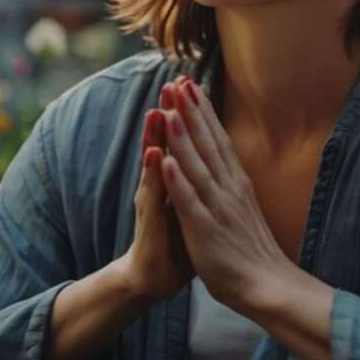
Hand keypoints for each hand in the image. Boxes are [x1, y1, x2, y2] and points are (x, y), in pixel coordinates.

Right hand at [123, 76, 196, 303]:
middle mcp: (160, 183)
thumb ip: (195, 177)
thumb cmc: (177, 239)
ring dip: (156, 134)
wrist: (153, 276)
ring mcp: (152, 201)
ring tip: (159, 107)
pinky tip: (155, 153)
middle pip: (163, 142)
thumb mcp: (192, 203)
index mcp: (175, 179)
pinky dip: (155, 173)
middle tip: (173, 83)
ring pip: (154, 162)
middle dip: (169, 112)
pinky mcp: (149, 222)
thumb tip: (210, 153)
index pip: (179, 140)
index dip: (185, 113)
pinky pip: (153, 194)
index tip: (191, 83)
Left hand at [159, 76, 290, 314]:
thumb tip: (231, 165)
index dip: (203, 112)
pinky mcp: (206, 230)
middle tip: (179, 81)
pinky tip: (166, 160)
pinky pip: (190, 202)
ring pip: (197, 165)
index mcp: (236, 184)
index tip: (192, 85)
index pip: (218, 140)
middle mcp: (229, 189)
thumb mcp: (245, 208)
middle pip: (208, 143)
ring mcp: (218, 207)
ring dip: (183, 136)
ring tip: (169, 108)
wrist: (269, 287)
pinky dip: (178, 180)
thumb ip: (235, 186)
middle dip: (191, 111)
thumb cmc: (253, 252)